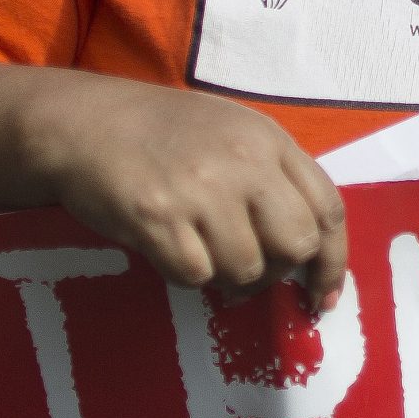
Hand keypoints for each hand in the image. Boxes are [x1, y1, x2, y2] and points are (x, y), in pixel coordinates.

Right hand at [25, 75, 350, 309]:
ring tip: (199, 251)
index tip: (321, 295)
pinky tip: (168, 248)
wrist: (86, 122)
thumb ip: (273, 179)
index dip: (332, 261)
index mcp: (269, 140)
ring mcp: (203, 189)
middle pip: (297, 245)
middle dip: (278, 272)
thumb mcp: (233, 134)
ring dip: (226, 276)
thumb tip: (306, 250)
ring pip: (247, 268)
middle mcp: (244, 161)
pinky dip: (185, 274)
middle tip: (248, 273)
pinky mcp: (159, 218)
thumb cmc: (162, 133)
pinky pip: (196, 276)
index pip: (328, 209)